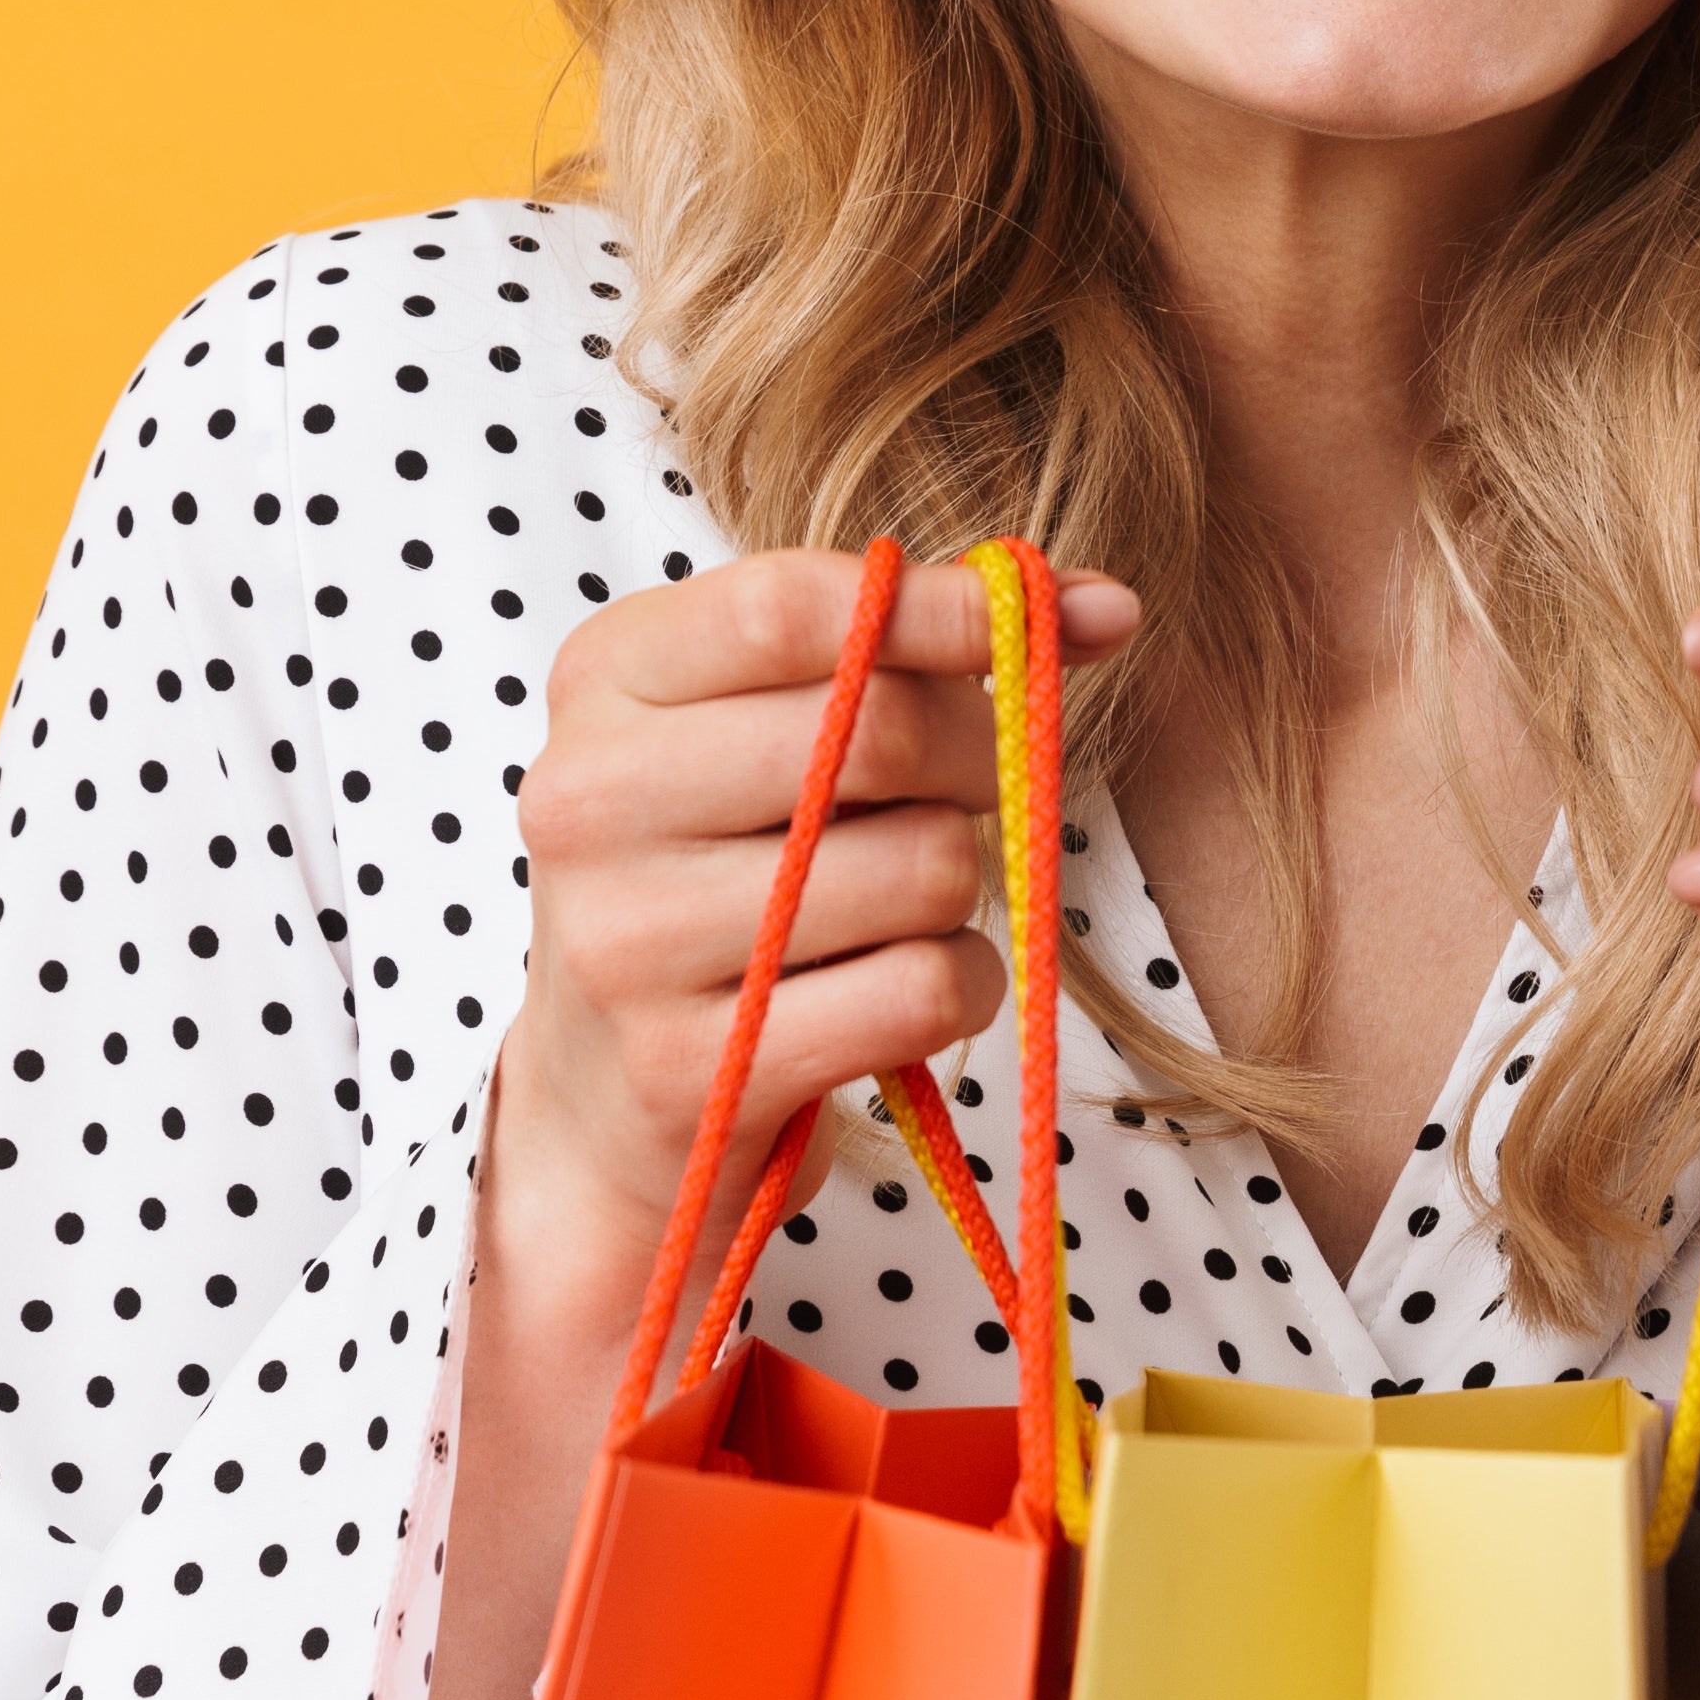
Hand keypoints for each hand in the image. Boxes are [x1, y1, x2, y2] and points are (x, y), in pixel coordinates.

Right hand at [494, 550, 1142, 1298]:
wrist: (605, 1092)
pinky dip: (960, 984)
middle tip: (978, 786)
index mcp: (606, 681)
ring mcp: (629, 942)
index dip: (941, 608)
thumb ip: (921, 645)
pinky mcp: (690, 1068)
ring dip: (960, 887)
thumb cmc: (728, 869)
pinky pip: (922, 990)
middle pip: (878, 732)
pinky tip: (905, 985)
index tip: (1029, 620)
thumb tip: (1108, 608)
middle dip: (981, 755)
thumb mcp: (771, 723)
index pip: (791, 609)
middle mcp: (591, 802)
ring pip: (923, 867)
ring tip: (900, 903)